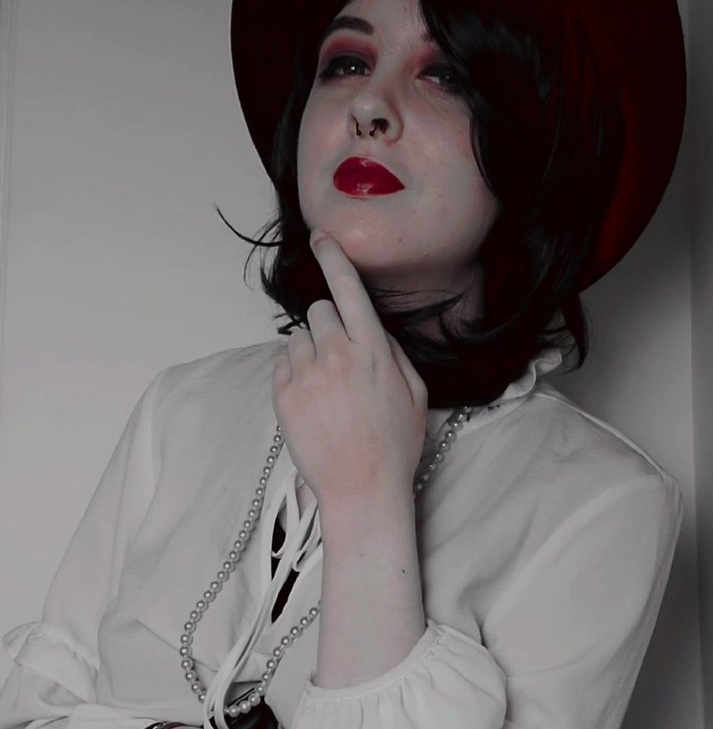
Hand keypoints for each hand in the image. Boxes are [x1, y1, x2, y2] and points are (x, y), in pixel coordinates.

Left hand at [271, 231, 427, 507]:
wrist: (362, 490)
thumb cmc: (394, 444)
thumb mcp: (415, 393)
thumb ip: (393, 352)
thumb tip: (371, 328)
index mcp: (373, 351)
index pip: (349, 290)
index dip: (334, 258)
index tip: (321, 237)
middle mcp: (337, 356)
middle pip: (319, 311)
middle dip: (329, 327)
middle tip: (341, 362)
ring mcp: (306, 376)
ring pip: (297, 338)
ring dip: (310, 353)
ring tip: (328, 390)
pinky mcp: (283, 397)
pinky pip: (282, 365)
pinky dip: (294, 376)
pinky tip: (314, 403)